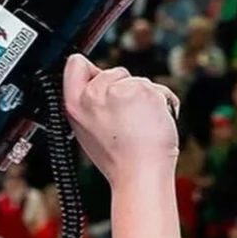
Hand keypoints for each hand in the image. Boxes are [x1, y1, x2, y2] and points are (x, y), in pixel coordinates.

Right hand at [61, 54, 178, 184]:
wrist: (139, 173)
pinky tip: (154, 122)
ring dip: (145, 98)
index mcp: (73, 105)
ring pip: (136, 80)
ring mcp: (116, 91)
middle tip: (125, 118)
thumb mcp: (87, 130)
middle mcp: (92, 95)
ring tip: (140, 124)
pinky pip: (157, 88)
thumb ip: (89, 103)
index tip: (103, 86)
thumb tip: (98, 81)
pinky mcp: (140, 90)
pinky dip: (162, 103)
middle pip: (112, 71)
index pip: (75, 64)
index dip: (91, 71)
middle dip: (124, 89)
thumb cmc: (118, 159)